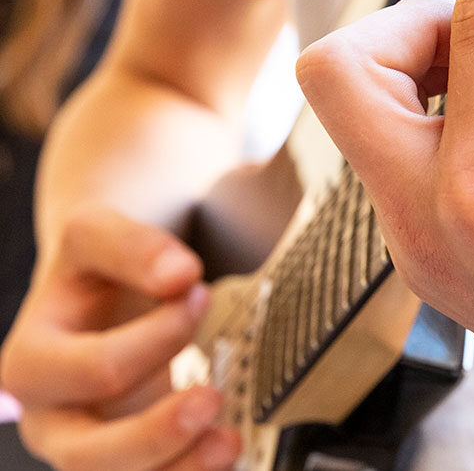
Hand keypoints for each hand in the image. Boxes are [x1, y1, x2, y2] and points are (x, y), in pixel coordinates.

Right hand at [0, 208, 239, 469]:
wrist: (97, 295)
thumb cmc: (94, 274)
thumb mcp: (100, 238)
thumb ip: (134, 247)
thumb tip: (179, 273)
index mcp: (33, 362)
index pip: (98, 369)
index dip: (157, 338)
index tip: (198, 294)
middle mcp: (50, 417)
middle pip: (87, 453)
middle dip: (156, 433)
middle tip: (213, 397)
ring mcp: (86, 447)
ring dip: (179, 468)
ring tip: (228, 440)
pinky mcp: (125, 461)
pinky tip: (223, 452)